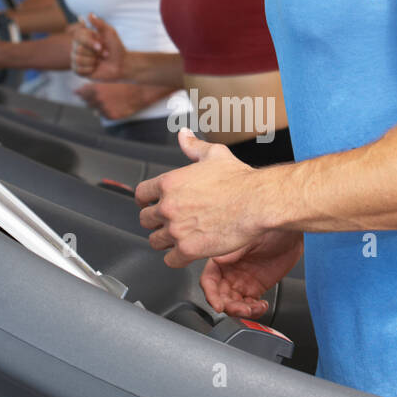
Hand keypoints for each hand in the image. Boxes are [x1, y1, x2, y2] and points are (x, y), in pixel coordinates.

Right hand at [69, 13, 127, 80]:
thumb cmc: (116, 48)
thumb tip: (90, 14)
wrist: (121, 64)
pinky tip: (95, 68)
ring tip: (99, 61)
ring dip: (92, 61)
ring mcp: (77, 58)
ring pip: (77, 59)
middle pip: (78, 49)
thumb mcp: (110, 33)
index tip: (101, 46)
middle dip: (94, 53)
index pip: (77, 36)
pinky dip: (89, 69)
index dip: (89, 42)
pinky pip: (78, 70)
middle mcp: (78, 46)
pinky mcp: (78, 70)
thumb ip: (100, 24)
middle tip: (104, 54)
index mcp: (84, 37)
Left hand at [75, 80, 172, 119]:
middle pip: (87, 101)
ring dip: (98, 104)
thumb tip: (76, 92)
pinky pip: (103, 115)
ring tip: (108, 98)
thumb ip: (89, 86)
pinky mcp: (112, 116)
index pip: (80, 93)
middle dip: (90, 98)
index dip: (81, 92)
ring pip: (94, 108)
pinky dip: (105, 110)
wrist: (140, 90)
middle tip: (99, 94)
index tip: (82, 92)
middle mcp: (98, 100)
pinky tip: (113, 104)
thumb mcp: (106, 79)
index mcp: (95, 89)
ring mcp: (105, 109)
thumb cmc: (123, 80)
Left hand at [135, 128, 265, 267]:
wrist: (256, 202)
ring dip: (165, 240)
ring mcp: (176, 229)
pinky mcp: (188, 249)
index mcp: (169, 183)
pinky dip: (177, 258)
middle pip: (145, 220)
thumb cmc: (239, 180)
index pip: (140, 195)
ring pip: (155, 241)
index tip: (150, 204)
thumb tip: (184, 136)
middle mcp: (168, 206)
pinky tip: (186, 252)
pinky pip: (170, 260)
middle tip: (170, 222)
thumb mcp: (214, 154)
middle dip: (156, 221)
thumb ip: (193, 147)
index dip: (145, 200)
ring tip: (178, 237)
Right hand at [199, 228, 304, 318]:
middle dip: (229, 307)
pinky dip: (255, 310)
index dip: (211, 295)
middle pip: (220, 296)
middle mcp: (229, 272)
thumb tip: (217, 260)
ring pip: (234, 303)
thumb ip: (232, 251)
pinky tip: (262, 305)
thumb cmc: (269, 229)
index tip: (218, 305)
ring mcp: (242, 281)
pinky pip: (250, 304)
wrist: (291, 233)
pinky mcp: (256, 287)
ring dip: (242, 311)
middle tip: (243, 309)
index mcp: (221, 259)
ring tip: (254, 308)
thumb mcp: (249, 238)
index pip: (208, 281)